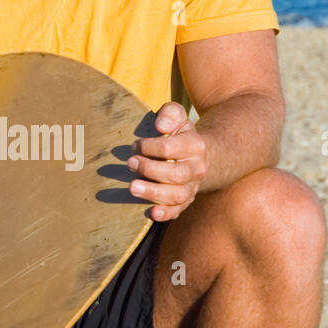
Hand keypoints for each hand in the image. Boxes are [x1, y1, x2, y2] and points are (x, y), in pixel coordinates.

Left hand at [127, 101, 206, 220]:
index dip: (149, 147)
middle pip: (175, 174)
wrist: (196, 154)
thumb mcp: (176, 116)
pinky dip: (166, 214)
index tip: (135, 146)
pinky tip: (152, 213)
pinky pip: (178, 210)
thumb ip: (170, 114)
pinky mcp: (186, 200)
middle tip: (130, 163)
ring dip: (153, 193)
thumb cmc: (177, 133)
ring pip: (177, 195)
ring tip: (132, 187)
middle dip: (149, 169)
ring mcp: (193, 186)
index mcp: (195, 145)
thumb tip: (160, 125)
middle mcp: (197, 168)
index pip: (170, 148)